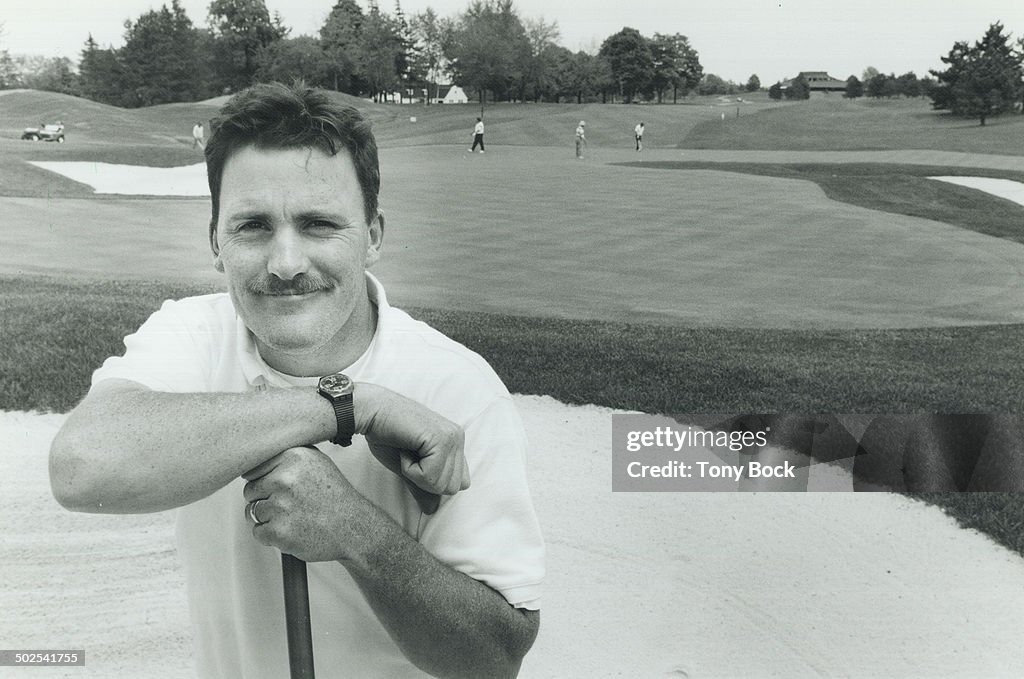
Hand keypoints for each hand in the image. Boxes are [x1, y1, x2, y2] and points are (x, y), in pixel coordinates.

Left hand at [242, 446, 368, 561]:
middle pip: (250, 490)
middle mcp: (285, 478)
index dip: (264, 480)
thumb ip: (288, 458)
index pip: (253, 467)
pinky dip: (271, 536)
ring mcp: (281, 505)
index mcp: (294, 457)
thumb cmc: (335, 497)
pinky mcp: (278, 531)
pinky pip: (258, 532)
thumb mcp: (317, 463)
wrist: (354, 528)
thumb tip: (255, 456)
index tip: (278, 488)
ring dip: (269, 518)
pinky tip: (292, 530)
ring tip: (293, 518)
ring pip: (252, 512)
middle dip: (264, 499)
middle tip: (289, 505)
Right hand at [356, 383, 470, 505]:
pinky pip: (430, 476)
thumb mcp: (408, 467)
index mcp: (455, 443)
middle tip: (409, 456)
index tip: (414, 460)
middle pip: (452, 487)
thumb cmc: (386, 436)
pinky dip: (411, 469)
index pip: (459, 483)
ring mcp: (452, 437)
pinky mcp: (440, 439)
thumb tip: (433, 511)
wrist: (371, 412)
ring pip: (441, 484)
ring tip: (407, 451)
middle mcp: (458, 438)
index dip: (432, 481)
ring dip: (416, 474)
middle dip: (425, 480)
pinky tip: (404, 449)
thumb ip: (423, 487)